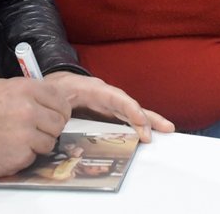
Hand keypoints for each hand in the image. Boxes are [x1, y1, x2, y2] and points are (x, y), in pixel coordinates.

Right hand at [0, 77, 70, 180]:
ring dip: (38, 143)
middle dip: (50, 127)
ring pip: (50, 141)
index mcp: (24, 89)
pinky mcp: (21, 155)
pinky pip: (35, 156)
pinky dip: (25, 155)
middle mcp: (28, 110)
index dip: (59, 109)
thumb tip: (45, 98)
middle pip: (59, 121)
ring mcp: (26, 134)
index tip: (54, 114)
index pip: (60, 99)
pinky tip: (9, 149)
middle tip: (36, 130)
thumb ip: (25, 91)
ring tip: (18, 140)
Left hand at [43, 71, 174, 141]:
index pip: (114, 97)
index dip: (129, 108)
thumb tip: (65, 123)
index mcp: (91, 89)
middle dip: (145, 116)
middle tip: (163, 128)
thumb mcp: (54, 96)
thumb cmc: (54, 90)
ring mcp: (107, 104)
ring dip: (148, 121)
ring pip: (130, 111)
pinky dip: (138, 125)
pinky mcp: (107, 112)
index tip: (140, 120)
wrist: (53, 85)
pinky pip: (125, 118)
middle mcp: (104, 96)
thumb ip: (60, 108)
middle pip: (128, 105)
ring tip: (167, 129)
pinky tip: (148, 134)